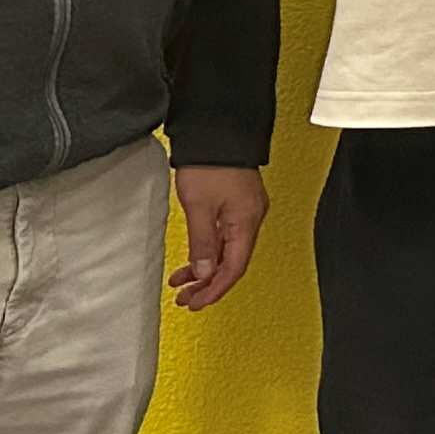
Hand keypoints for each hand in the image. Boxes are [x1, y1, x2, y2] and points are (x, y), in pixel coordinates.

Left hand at [169, 164, 265, 309]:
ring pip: (228, 251)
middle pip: (233, 262)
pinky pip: (227, 237)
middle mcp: (252, 218)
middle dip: (208, 283)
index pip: (234, 267)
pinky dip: (210, 250)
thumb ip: (202, 243)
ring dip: (206, 269)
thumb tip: (205, 273)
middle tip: (186, 298)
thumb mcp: (199, 207)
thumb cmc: (210, 162)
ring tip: (182, 282)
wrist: (216, 131)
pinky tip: (195, 258)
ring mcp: (246, 211)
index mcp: (247, 221)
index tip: (196, 302)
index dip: (214, 289)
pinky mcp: (238, 203)